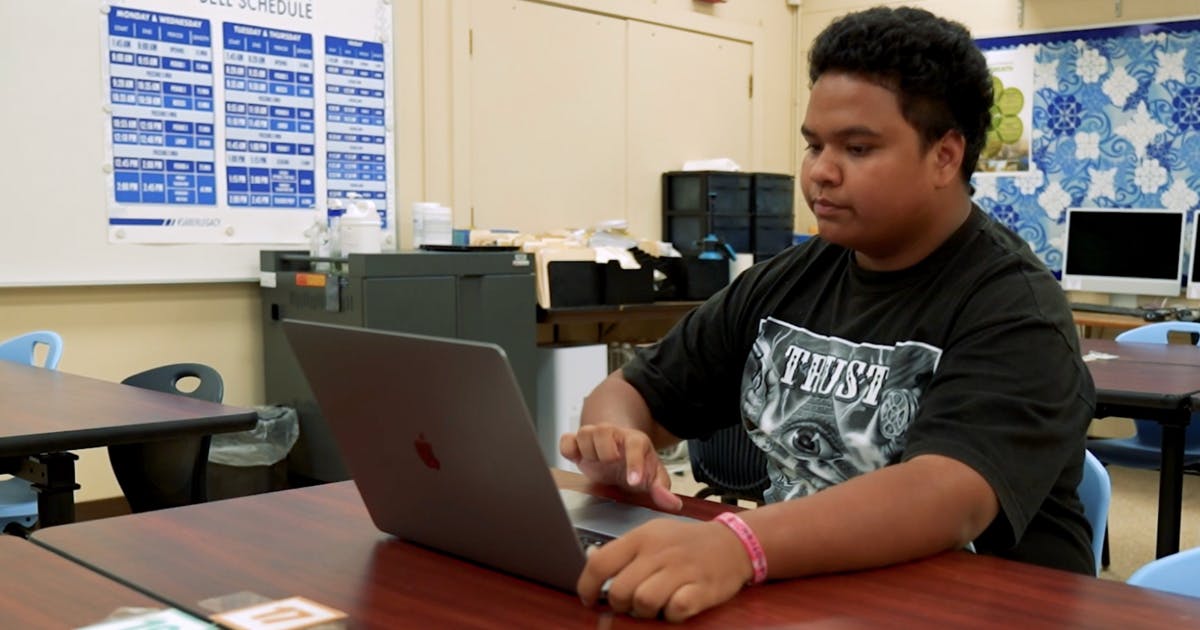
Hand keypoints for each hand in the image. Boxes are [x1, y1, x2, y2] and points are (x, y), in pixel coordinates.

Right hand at [560, 424, 681, 511]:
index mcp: (635, 441)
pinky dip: (569, 449)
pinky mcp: (576, 443)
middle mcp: (613, 434)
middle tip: (611, 464)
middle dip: (606, 452)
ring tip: (598, 463)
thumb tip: (673, 504)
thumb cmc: (636, 465)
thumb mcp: (653, 477)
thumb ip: (661, 489)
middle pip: (603, 432)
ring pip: (584, 434)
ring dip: (589, 452)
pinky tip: (578, 459)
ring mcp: (594, 436)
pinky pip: (566, 441)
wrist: (619, 453)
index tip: (634, 481)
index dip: (634, 464)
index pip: (635, 446)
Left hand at [578, 518, 754, 621]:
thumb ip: (624, 550)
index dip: (587, 586)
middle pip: (620, 590)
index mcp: (642, 537)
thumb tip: (592, 563)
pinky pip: (675, 610)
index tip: (589, 599)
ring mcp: (681, 569)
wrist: (732, 542)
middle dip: (620, 604)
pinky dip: (672, 614)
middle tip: (631, 603)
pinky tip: (675, 605)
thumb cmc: (685, 542)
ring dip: (645, 611)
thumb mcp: (653, 534)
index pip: (600, 563)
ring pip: (644, 601)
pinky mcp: (702, 588)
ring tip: (655, 605)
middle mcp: (659, 552)